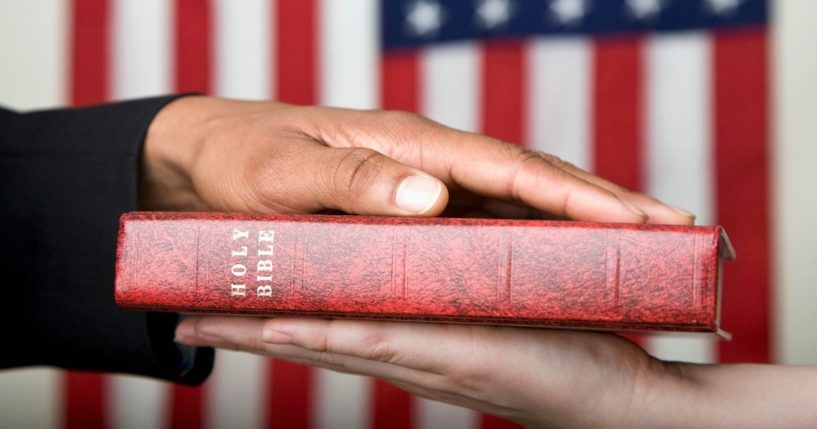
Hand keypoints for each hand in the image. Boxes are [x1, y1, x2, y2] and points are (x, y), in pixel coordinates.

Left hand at [140, 96, 692, 223]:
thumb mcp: (286, 176)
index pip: (506, 165)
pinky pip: (489, 212)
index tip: (630, 215)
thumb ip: (353, 184)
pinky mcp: (415, 199)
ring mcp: (424, 178)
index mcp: (405, 145)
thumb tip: (430, 196)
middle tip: (668, 228)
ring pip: (518, 195)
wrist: (205, 151)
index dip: (570, 191)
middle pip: (530, 177)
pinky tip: (563, 245)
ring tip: (642, 239)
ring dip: (580, 215)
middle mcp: (426, 158)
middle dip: (601, 201)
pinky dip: (535, 226)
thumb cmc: (241, 160)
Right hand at [175, 317, 816, 428]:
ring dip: (262, 332)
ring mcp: (418, 356)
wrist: (614, 396)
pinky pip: (370, 338)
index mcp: (413, 339)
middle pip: (310, 336)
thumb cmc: (563, 348)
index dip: (276, 318)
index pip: (332, 327)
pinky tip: (275, 325)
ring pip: (324, 338)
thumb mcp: (500, 302)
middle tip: (186, 320)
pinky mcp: (443, 353)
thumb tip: (447, 250)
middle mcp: (404, 352)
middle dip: (247, 330)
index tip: (228, 309)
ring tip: (200, 324)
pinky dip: (319, 334)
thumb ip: (467, 281)